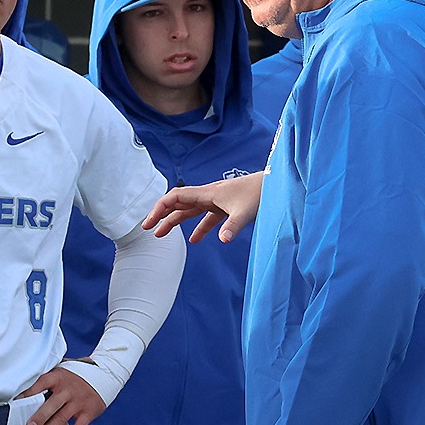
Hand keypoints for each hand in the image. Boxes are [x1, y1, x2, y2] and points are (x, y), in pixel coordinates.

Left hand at [18, 365, 105, 424]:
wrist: (103, 375)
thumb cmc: (74, 377)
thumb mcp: (60, 372)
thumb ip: (47, 380)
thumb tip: (23, 393)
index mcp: (58, 377)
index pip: (41, 383)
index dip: (28, 393)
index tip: (16, 403)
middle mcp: (68, 389)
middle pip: (51, 405)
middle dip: (39, 418)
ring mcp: (79, 401)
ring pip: (62, 419)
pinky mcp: (88, 412)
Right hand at [142, 172, 263, 243]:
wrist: (276, 184)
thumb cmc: (260, 193)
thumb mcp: (245, 212)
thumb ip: (232, 226)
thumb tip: (222, 240)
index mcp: (208, 193)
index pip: (175, 197)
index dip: (159, 208)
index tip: (150, 223)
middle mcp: (209, 195)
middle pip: (178, 204)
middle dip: (161, 215)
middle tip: (148, 229)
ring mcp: (217, 201)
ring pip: (190, 211)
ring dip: (175, 221)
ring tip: (162, 235)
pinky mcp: (226, 207)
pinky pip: (206, 217)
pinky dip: (198, 227)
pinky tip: (195, 240)